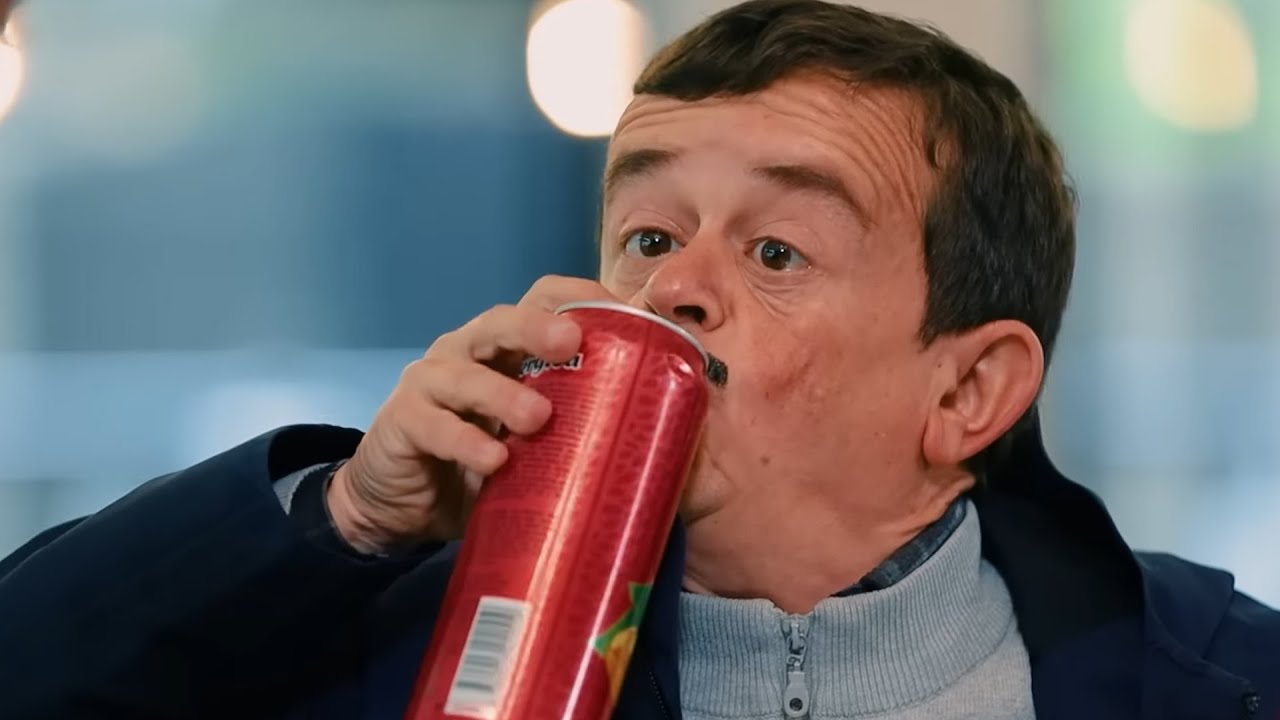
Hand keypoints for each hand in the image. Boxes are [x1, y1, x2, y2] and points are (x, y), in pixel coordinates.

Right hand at [327, 276, 618, 552]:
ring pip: (464, 374)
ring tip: (537, 419)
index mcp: (505, 348)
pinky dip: (465, 442)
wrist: (403, 505)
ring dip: (502, 394)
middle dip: (535, 327)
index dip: (578, 296)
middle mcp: (465, 352)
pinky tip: (493, 461)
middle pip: (498, 322)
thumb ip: (575, 426)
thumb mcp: (534, 442)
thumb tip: (657, 431)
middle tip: (570, 342)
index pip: (539, 300)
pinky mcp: (402, 421)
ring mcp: (429, 383)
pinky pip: (434, 425)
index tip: (623, 314)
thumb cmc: (482, 465)